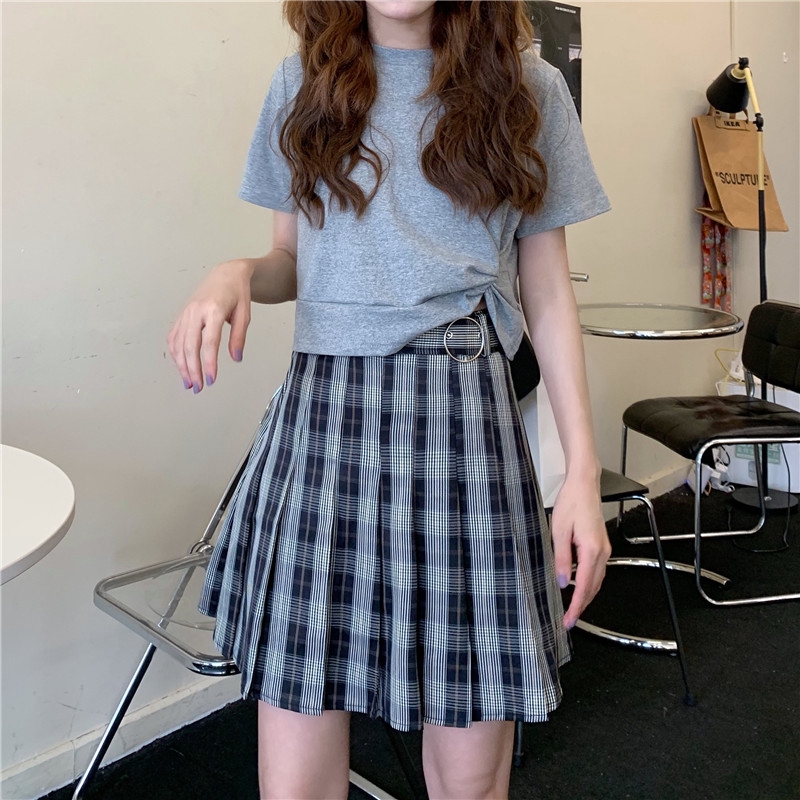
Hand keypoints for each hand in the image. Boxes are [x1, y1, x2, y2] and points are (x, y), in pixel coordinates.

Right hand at [167, 259, 252, 392]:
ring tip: (190, 383)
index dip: (209, 363)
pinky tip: (182, 367)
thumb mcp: (245, 314)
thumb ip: (238, 336)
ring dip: (182, 365)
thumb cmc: (237, 294)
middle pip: (190, 345)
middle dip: (193, 369)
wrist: (225, 274)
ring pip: (178, 343)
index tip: (212, 380)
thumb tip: (236, 358)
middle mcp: (196, 311)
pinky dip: (176, 354)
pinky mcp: (181, 315)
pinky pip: (174, 337)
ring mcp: (186, 313)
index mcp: (213, 309)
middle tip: (199, 387)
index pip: (209, 341)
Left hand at [549, 474, 610, 629]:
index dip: (576, 607)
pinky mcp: (601, 545)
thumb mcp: (558, 531)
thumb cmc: (571, 503)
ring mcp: (604, 549)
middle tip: (568, 621)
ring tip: (571, 608)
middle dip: (581, 606)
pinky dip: (588, 583)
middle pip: (593, 588)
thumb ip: (562, 559)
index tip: (568, 621)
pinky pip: (597, 571)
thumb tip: (562, 582)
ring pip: (597, 581)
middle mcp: (602, 552)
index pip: (584, 587)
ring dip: (585, 596)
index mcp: (591, 550)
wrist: (584, 485)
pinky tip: (578, 587)